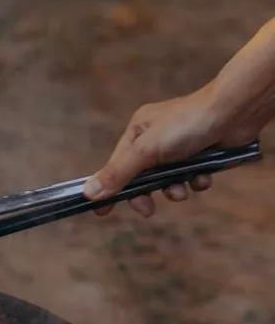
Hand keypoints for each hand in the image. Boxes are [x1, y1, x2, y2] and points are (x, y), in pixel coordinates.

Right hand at [82, 83, 241, 217]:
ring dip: (175, 189)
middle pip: (141, 177)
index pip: (116, 166)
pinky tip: (204, 176)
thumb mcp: (147, 151)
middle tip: (149, 209)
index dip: (110, 189)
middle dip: (147, 193)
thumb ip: (118, 173)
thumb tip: (88, 193)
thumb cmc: (188, 124)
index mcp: (138, 130)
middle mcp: (156, 137)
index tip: (102, 212)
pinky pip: (191, 177)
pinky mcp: (200, 153)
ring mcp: (179, 146)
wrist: (235, 111)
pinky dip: (196, 181)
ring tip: (184, 188)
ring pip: (168, 180)